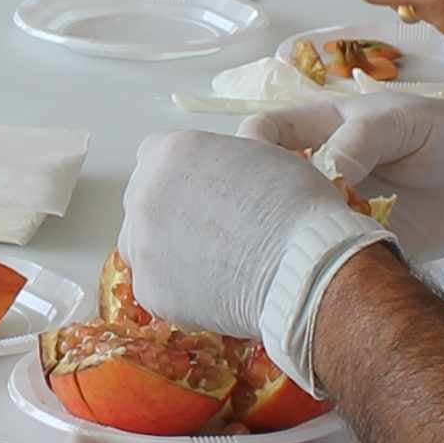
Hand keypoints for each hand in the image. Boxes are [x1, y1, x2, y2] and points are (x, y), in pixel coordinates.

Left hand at [114, 128, 388, 388]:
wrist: (303, 267)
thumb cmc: (296, 203)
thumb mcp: (265, 154)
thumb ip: (231, 153)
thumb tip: (237, 151)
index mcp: (168, 152)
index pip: (155, 156)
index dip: (184, 174)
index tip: (209, 191)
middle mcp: (142, 194)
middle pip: (144, 199)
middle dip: (171, 211)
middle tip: (214, 230)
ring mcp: (141, 244)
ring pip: (142, 244)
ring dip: (167, 250)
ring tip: (213, 263)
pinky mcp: (148, 290)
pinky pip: (156, 286)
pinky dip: (179, 290)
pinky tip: (214, 291)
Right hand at [239, 93, 443, 258]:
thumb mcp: (403, 120)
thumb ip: (361, 139)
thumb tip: (322, 173)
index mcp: (321, 130)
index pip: (265, 133)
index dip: (251, 148)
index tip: (261, 171)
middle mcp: (319, 172)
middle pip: (267, 187)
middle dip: (261, 204)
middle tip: (275, 222)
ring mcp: (336, 212)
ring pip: (292, 228)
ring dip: (290, 240)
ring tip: (304, 249)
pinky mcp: (358, 248)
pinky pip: (330, 259)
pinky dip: (323, 267)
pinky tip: (327, 270)